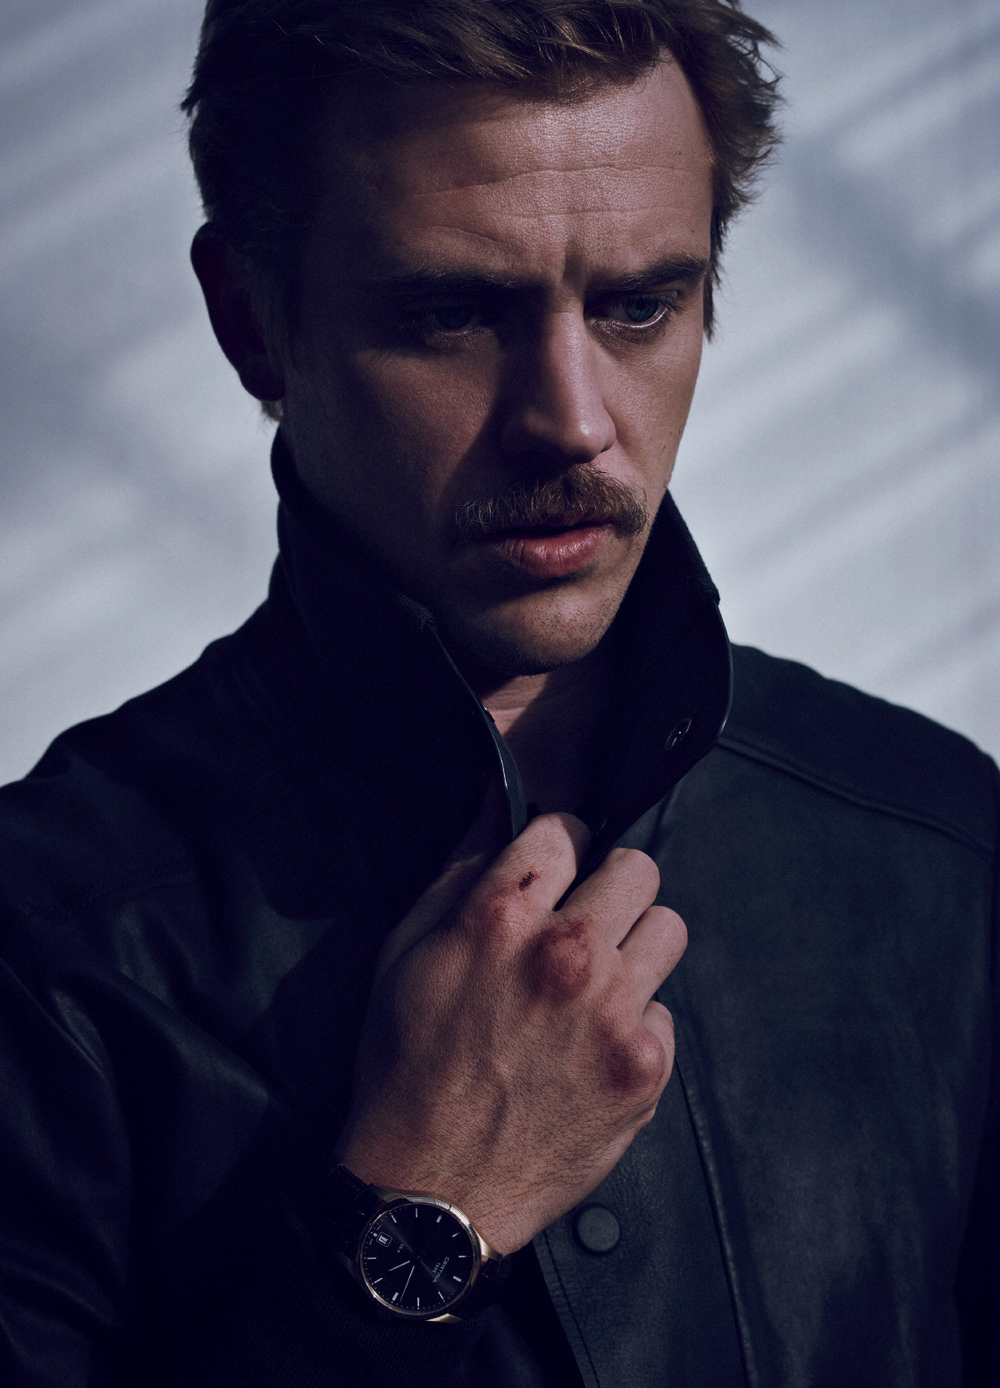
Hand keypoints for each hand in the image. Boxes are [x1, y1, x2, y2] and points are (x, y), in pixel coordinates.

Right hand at [337, 810, 686, 1252]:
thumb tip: (498, 802)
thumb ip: (461, 869)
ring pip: (667, 928)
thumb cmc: (405, 1063)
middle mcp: (568, 952)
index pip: (566, 828)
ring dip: (635, 948)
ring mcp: (614, 1011)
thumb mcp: (406, 951)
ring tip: (595, 985)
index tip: (552, 874)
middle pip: (637, 867)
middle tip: (583, 924)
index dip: (557, 848)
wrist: (429, 1190)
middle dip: (608, 888)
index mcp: (502, 914)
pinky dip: (634, 1024)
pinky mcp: (644, 1066)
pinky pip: (665, 1009)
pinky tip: (591, 1051)